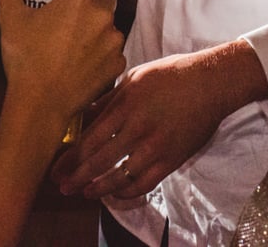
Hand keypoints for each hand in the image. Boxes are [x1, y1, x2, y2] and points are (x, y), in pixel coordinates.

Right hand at [0, 0, 125, 142]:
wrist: (41, 103)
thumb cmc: (26, 58)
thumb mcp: (9, 19)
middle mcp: (102, 15)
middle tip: (69, 14)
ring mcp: (113, 41)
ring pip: (110, 23)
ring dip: (96, 27)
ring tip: (72, 43)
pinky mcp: (116, 64)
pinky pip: (113, 50)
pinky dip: (101, 52)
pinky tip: (81, 62)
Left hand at [52, 43, 259, 199]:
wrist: (210, 83)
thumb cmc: (170, 75)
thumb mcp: (134, 77)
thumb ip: (109, 99)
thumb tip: (86, 114)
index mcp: (124, 106)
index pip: (90, 139)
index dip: (71, 158)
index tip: (57, 169)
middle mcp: (137, 129)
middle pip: (99, 161)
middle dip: (77, 177)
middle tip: (63, 187)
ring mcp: (155, 147)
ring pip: (120, 177)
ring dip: (99, 188)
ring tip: (85, 193)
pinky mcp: (172, 160)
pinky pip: (144, 183)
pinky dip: (127, 192)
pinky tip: (115, 193)